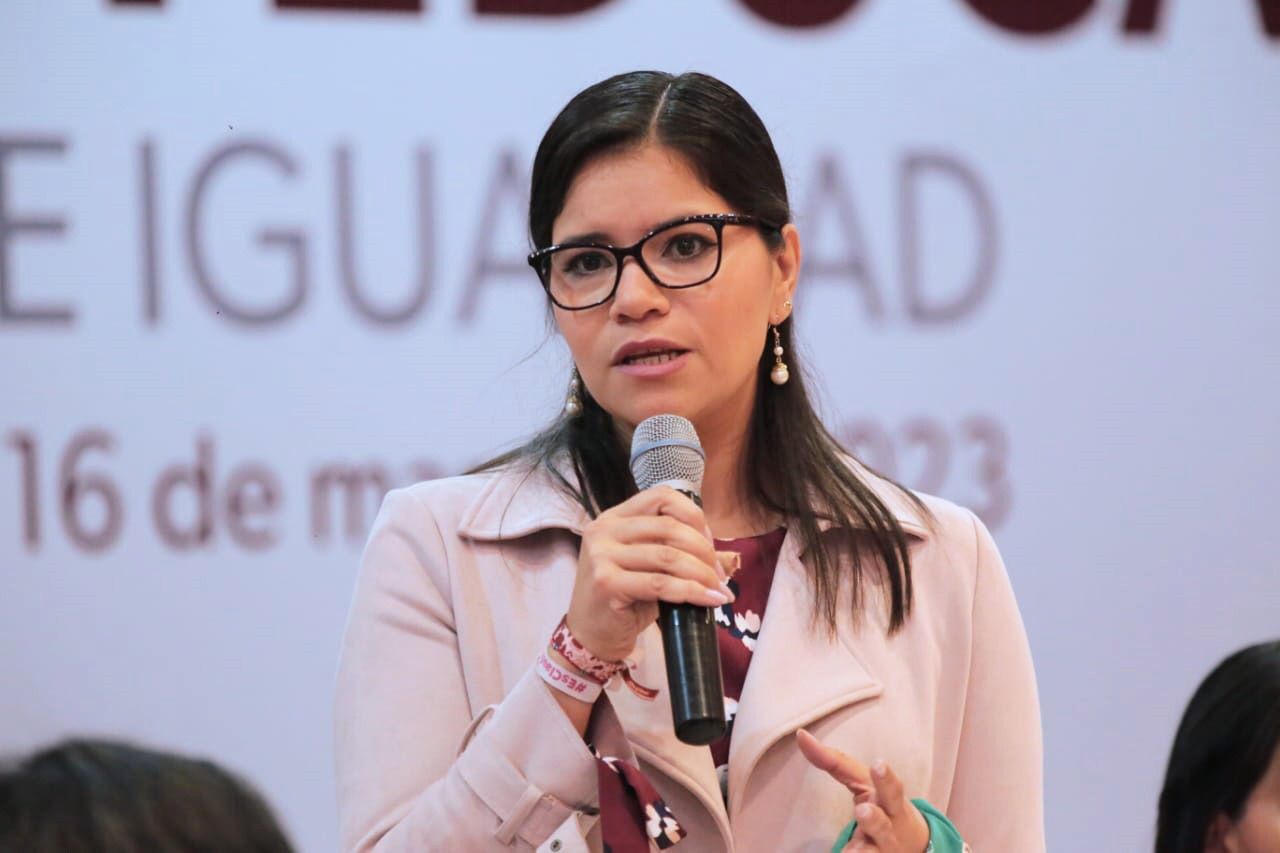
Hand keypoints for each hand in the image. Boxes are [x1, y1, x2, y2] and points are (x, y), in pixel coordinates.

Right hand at [565, 486, 734, 662]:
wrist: (591, 635)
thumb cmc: (624, 600)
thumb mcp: (651, 569)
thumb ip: (680, 555)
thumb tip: (727, 559)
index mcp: (615, 517)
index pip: (662, 497)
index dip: (693, 516)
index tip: (710, 544)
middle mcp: (604, 530)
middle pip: (669, 526)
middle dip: (704, 551)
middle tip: (719, 576)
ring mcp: (601, 555)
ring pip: (668, 556)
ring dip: (703, 574)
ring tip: (719, 591)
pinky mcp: (606, 583)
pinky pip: (661, 584)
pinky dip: (692, 592)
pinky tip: (709, 600)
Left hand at [796, 729, 929, 852]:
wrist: (911, 846)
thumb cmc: (881, 805)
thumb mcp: (864, 783)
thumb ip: (835, 762)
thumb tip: (801, 736)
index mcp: (891, 802)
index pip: (891, 788)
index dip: (886, 778)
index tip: (879, 764)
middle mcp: (889, 829)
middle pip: (882, 825)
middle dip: (874, 819)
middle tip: (863, 811)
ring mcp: (881, 850)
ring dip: (861, 852)